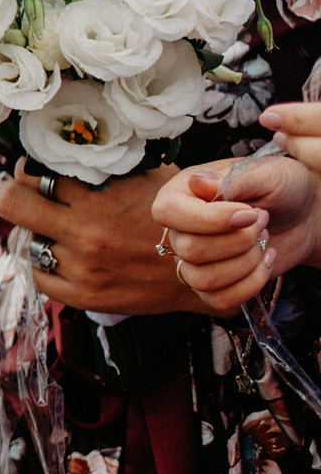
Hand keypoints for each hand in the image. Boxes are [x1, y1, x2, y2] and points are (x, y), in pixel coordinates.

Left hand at [0, 160, 209, 315]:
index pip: (33, 173)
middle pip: (11, 204)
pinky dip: (45, 265)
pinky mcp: (85, 297)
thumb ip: (107, 164)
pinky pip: (39, 277)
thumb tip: (66, 141)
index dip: (30, 169)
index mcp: (99, 199)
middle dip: (14, 193)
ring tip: (52, 227)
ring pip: (25, 242)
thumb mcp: (148, 177)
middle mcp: (85, 234)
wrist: (206, 269)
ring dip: (35, 232)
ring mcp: (83, 268)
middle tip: (24, 192)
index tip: (35, 170)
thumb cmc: (177, 217)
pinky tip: (61, 254)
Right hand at [155, 137, 319, 314]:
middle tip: (262, 222)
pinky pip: (219, 300)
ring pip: (203, 279)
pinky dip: (251, 284)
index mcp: (179, 194)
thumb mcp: (263, 173)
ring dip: (245, 264)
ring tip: (263, 241)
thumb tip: (196, 182)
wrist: (305, 214)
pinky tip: (266, 261)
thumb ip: (231, 179)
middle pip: (189, 250)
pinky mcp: (215, 284)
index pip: (167, 212)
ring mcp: (194, 260)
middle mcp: (179, 229)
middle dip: (238, 242)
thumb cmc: (281, 188)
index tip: (249, 214)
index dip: (208, 219)